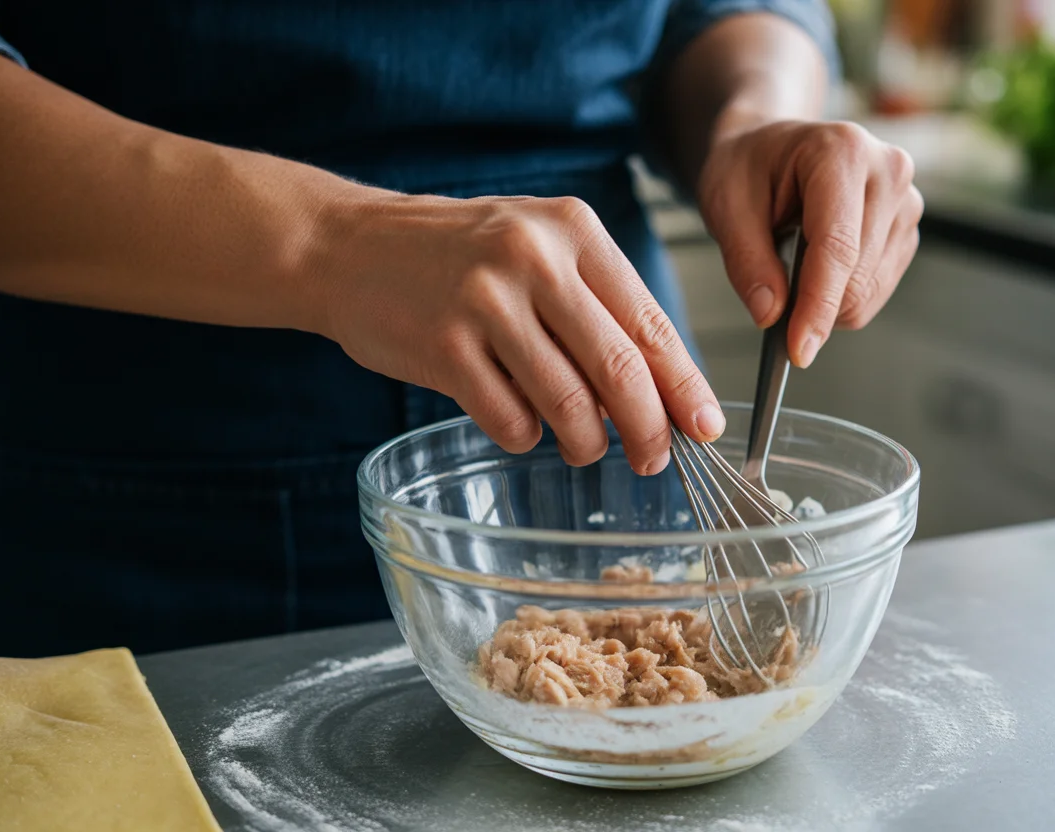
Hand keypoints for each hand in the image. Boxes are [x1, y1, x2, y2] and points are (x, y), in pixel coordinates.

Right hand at [314, 191, 723, 473]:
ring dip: (587, 443)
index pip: (650, 322)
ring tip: (586, 449)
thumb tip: (657, 390)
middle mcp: (534, 258)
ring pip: (568, 403)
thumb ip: (595, 305)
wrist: (350, 245)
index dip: (684, 384)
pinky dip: (526, 439)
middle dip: (649, 429)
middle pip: (619, 369)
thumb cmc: (457, 255)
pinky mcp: (443, 346)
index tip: (704, 425)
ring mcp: (485, 301)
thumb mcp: (536, 247)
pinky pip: (510, 420)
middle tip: (655, 459)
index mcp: (573, 230)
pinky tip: (522, 428)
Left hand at [696, 121, 922, 366]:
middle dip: (811, 305)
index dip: (817, 306)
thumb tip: (771, 313)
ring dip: (826, 301)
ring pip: (869, 291)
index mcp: (841, 152)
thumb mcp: (725, 205)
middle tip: (770, 286)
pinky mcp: (907, 229)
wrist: (771, 147)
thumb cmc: (748, 168)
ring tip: (794, 259)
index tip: (798, 350)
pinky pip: (877, 291)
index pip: (837, 248)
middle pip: (857, 276)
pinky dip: (841, 297)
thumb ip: (746, 261)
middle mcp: (888, 171)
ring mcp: (906, 201)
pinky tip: (817, 266)